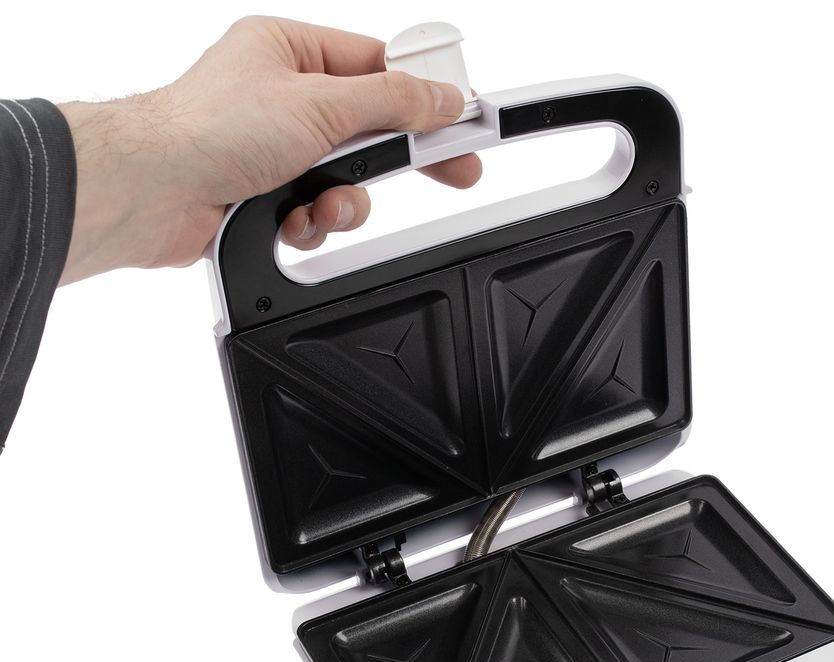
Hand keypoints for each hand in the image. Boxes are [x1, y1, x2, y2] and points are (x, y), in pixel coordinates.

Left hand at [57, 16, 480, 282]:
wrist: (155, 192)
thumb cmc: (211, 129)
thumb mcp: (320, 104)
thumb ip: (391, 102)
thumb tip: (441, 98)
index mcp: (291, 51)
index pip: (379, 66)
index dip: (424, 93)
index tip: (463, 116)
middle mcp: (284, 98)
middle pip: (369, 128)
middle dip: (398, 157)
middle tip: (455, 172)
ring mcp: (276, 150)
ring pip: (346, 181)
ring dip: (344, 201)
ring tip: (323, 204)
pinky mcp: (267, 197)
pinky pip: (317, 213)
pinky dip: (312, 223)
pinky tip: (292, 220)